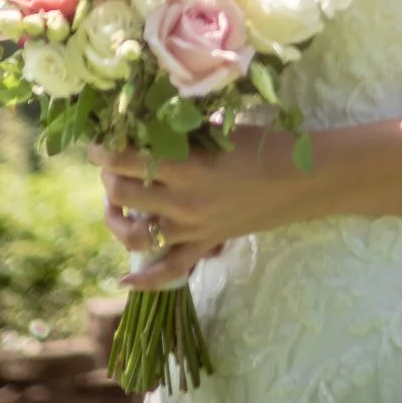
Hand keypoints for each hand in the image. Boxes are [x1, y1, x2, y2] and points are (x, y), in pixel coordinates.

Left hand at [92, 132, 319, 274]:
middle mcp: (183, 202)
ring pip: (135, 233)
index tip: (96, 141)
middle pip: (124, 193)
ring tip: (114, 203)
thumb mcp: (221, 131)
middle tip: (112, 163)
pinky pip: (170, 268)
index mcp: (186, 167)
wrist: (304, 181)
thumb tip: (147, 124)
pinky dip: (145, 278)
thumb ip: (183, 133)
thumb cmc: (266, 145)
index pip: (126, 160)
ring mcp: (192, 229)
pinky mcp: (205, 244)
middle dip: (110, 177)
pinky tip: (124, 277)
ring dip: (115, 218)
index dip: (104, 150)